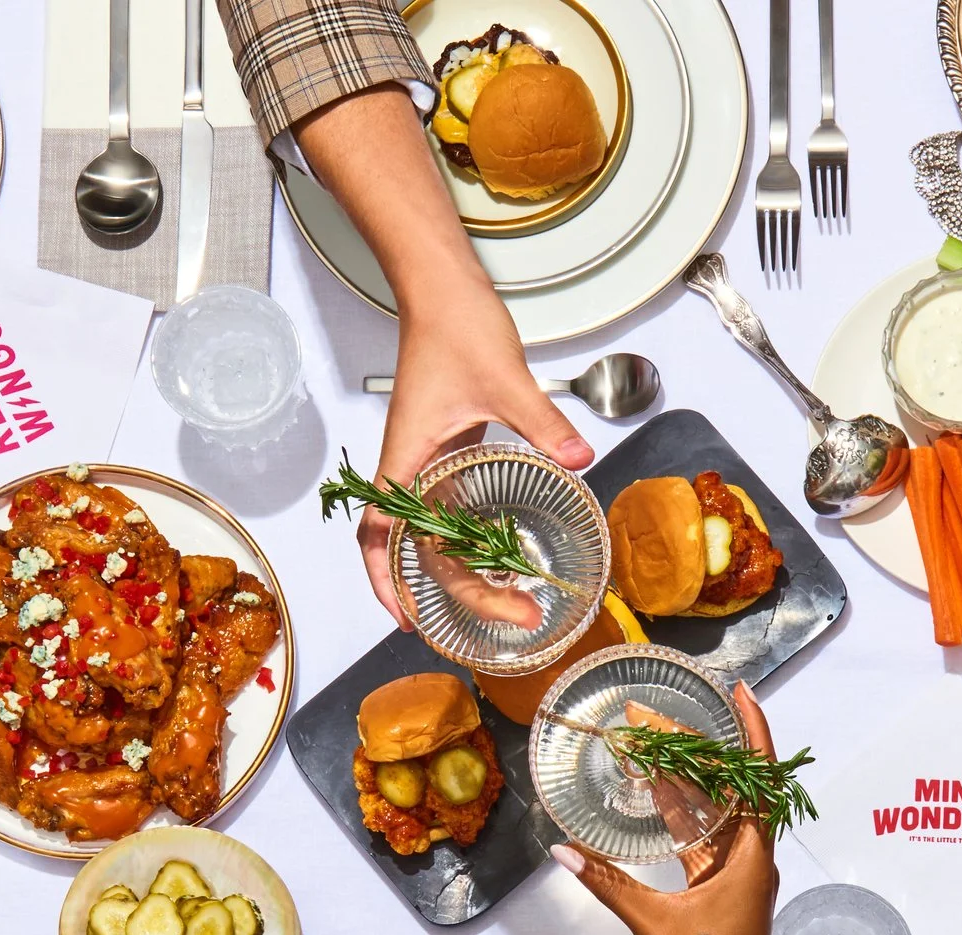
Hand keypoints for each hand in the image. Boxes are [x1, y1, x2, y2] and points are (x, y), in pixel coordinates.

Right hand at [362, 287, 593, 627]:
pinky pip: (446, 506)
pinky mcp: (446, 449)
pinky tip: (493, 556)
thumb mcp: (506, 379)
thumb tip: (580, 456)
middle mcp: (411, 465)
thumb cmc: (454, 326)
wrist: (443, 289)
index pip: (381, 533)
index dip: (385, 581)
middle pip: (414, 546)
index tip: (408, 618)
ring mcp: (427, 459)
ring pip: (428, 531)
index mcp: (408, 456)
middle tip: (511, 613)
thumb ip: (542, 422)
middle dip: (456, 590)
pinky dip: (463, 539)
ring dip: (457, 571)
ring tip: (501, 603)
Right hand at [552, 682, 780, 934]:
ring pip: (714, 812)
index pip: (760, 779)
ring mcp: (736, 874)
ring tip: (650, 742)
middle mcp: (751, 858)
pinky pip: (702, 839)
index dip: (753, 731)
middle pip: (731, 788)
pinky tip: (653, 793)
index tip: (741, 692)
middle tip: (659, 717)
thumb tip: (565, 850)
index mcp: (751, 858)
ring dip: (685, 780)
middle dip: (697, 749)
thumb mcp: (655, 927)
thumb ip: (608, 884)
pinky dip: (680, 815)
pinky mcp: (720, 890)